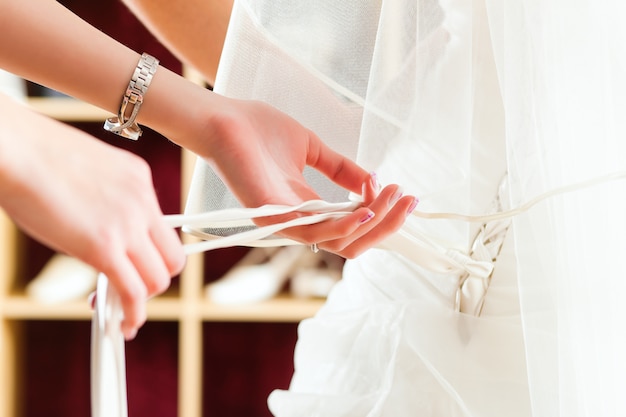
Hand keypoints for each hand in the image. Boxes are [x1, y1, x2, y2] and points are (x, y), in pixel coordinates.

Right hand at [0, 99, 184, 339]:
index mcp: (139, 179)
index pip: (163, 228)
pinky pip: (133, 292)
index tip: (134, 266)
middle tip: (128, 289)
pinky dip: (131, 315)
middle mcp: (142, 201)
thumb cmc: (34, 154)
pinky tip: (121, 325)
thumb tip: (97, 228)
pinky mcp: (104, 247)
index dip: (152, 255)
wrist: (16, 147)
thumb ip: (104, 198)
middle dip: (153, 280)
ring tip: (119, 310)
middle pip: (172, 258)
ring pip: (157, 279)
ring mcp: (127, 224)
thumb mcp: (88, 171)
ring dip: (141, 301)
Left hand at [195, 98, 416, 257]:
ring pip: (340, 242)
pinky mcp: (273, 216)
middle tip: (408, 201)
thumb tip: (373, 182)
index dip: (382, 215)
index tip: (401, 190)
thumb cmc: (259, 131)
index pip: (353, 226)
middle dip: (386, 225)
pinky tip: (366, 209)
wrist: (223, 120)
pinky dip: (344, 226)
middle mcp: (301, 220)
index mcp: (309, 207)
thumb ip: (341, 169)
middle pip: (353, 241)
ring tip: (392, 198)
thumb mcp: (313, 149)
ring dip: (373, 222)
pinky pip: (314, 234)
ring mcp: (286, 221)